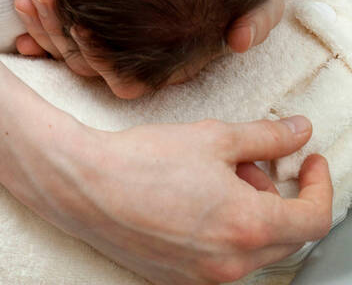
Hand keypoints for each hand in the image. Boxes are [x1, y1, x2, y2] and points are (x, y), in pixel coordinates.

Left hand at [13, 0, 284, 97]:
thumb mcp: (261, 3)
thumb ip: (258, 19)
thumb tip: (241, 40)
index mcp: (161, 67)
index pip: (122, 78)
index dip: (97, 58)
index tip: (81, 26)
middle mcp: (129, 64)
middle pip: (81, 62)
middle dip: (55, 32)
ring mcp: (106, 50)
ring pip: (62, 51)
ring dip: (41, 26)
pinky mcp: (89, 29)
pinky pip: (54, 38)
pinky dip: (35, 26)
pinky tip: (20, 3)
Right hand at [24, 117, 331, 283]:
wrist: (82, 186)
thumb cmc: (140, 161)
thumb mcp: (212, 138)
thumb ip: (265, 137)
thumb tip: (298, 132)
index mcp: (249, 227)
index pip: (314, 218)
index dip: (318, 185)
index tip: (309, 163)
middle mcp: (232, 262)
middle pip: (285, 236)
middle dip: (276, 197)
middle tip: (248, 164)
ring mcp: (204, 277)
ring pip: (252, 249)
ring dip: (249, 214)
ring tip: (213, 179)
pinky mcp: (178, 279)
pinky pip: (219, 259)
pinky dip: (221, 232)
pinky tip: (193, 201)